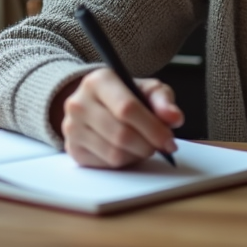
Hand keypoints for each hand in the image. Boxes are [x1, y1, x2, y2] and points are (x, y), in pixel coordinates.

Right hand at [53, 69, 184, 167]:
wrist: (95, 103)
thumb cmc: (126, 95)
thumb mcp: (147, 90)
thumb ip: (163, 101)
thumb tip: (174, 118)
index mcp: (98, 80)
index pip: (127, 109)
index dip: (152, 128)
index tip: (169, 140)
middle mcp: (79, 103)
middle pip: (121, 134)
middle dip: (147, 145)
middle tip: (159, 146)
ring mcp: (72, 128)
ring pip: (114, 154)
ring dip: (137, 155)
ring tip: (144, 146)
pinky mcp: (72, 149)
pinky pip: (105, 165)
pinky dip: (123, 162)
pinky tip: (128, 150)